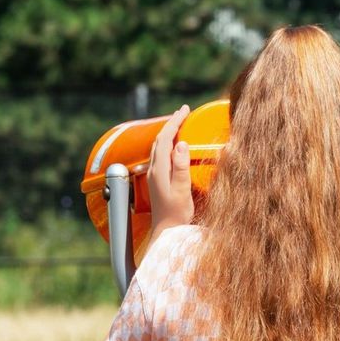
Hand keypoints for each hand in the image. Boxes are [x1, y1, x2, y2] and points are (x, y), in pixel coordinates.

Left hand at [148, 104, 193, 244]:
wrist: (167, 231)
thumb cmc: (177, 213)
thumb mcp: (182, 189)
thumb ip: (180, 166)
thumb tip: (181, 143)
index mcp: (159, 169)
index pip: (165, 139)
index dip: (175, 122)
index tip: (185, 110)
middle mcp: (154, 170)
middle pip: (160, 140)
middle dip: (171, 124)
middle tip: (184, 112)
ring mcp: (154, 175)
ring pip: (159, 147)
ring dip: (168, 133)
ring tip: (180, 124)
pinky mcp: (157, 180)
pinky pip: (161, 155)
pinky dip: (168, 144)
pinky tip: (175, 146)